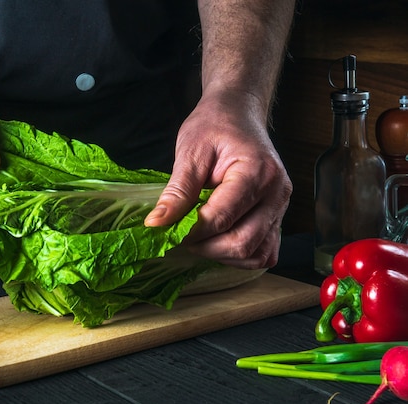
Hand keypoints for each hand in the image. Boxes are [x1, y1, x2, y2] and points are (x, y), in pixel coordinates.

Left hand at [144, 91, 291, 268]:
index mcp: (257, 172)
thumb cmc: (215, 125)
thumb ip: (177, 190)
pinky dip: (241, 256)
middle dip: (206, 248)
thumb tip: (157, 222)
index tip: (168, 229)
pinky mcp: (277, 217)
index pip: (222, 218)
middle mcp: (276, 193)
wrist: (238, 114)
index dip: (191, 232)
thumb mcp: (190, 152)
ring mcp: (281, 207)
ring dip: (223, 255)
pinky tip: (218, 241)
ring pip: (256, 254)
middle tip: (182, 236)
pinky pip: (265, 252)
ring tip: (199, 238)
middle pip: (242, 243)